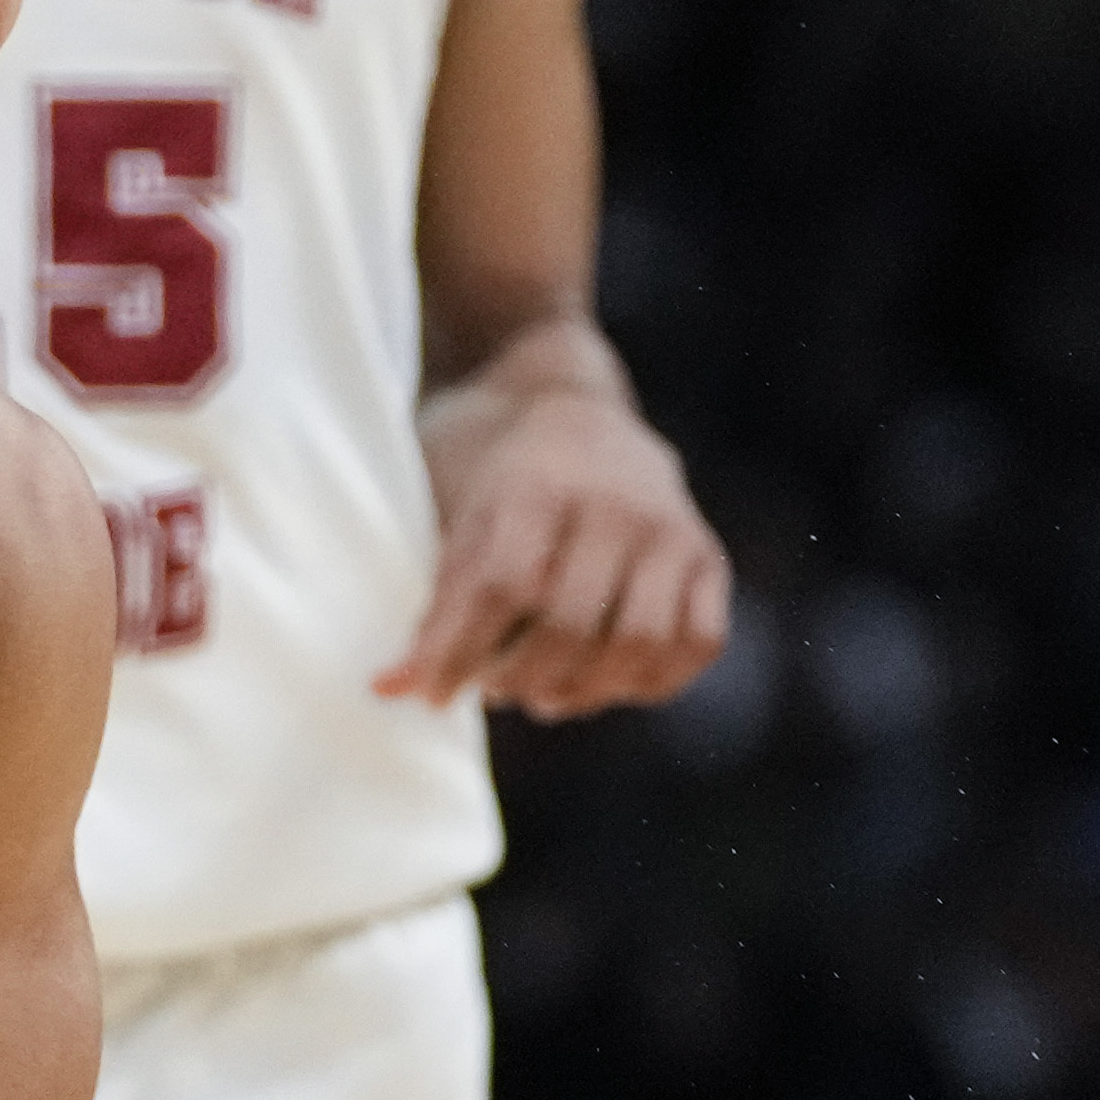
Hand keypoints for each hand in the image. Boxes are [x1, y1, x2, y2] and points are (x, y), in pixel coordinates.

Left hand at [380, 343, 730, 720]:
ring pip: (638, 643)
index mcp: (538, 482)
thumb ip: (436, 602)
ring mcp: (671, 528)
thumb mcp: (453, 515)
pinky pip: (697, 642)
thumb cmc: (493, 474)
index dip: (464, 653)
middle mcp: (617, 502)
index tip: (432, 693)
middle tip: (494, 689)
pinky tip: (607, 680)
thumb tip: (391, 690)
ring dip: (584, 690)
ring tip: (543, 694)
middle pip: (571, 625)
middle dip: (520, 678)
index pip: (505, 588)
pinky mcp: (707, 555)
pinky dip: (652, 679)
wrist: (567, 406)